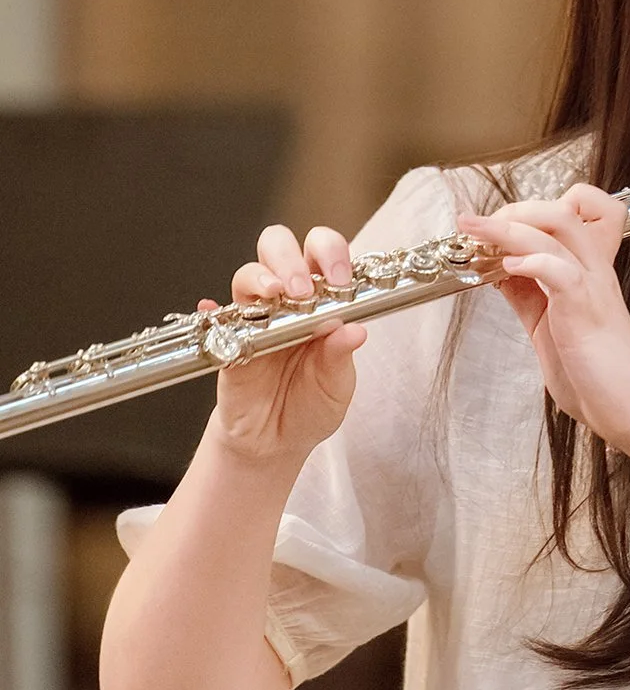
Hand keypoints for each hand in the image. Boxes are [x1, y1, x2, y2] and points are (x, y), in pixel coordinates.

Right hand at [211, 224, 363, 471]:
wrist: (276, 442)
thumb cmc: (312, 404)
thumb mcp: (336, 386)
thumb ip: (340, 358)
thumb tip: (355, 330)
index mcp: (322, 300)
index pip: (324, 254)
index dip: (331, 254)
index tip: (340, 280)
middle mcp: (287, 300)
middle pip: (280, 247)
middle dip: (291, 257)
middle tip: (303, 290)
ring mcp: (255, 316)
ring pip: (248, 273)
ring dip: (261, 277)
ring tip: (276, 296)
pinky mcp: (227, 339)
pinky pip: (216, 316)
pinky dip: (214, 310)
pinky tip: (214, 310)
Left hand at [460, 189, 629, 456]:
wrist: (628, 407)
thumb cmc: (595, 374)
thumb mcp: (547, 326)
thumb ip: (528, 296)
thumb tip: (498, 272)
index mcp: (585, 273)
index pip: (563, 218)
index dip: (525, 215)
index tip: (488, 229)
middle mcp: (592, 271)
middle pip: (558, 213)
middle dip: (511, 211)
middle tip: (475, 225)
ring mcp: (591, 286)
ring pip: (556, 232)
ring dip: (506, 228)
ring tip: (473, 229)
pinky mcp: (585, 308)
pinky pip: (561, 270)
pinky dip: (531, 262)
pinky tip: (506, 267)